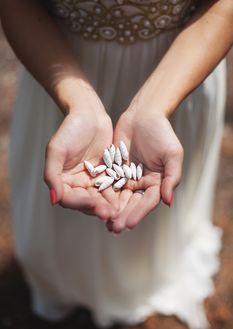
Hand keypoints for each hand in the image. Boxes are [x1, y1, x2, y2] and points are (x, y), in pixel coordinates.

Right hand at [44, 95, 119, 220]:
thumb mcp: (56, 150)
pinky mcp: (108, 174)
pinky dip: (118, 194)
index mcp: (63, 180)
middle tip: (111, 214)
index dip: (81, 204)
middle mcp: (77, 183)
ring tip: (119, 211)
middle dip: (98, 208)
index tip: (93, 205)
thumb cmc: (69, 129)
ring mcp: (93, 180)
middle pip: (87, 201)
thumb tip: (54, 200)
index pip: (70, 199)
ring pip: (101, 197)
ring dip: (109, 205)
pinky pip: (113, 187)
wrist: (89, 114)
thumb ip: (52, 175)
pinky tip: (126, 199)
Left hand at [107, 108, 183, 232]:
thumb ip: (171, 178)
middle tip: (113, 228)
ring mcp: (127, 176)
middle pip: (132, 203)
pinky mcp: (114, 169)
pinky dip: (103, 195)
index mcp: (157, 182)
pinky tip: (95, 204)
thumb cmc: (162, 132)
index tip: (129, 224)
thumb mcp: (172, 154)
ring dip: (112, 210)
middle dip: (123, 215)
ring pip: (119, 197)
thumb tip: (168, 201)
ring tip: (104, 223)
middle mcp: (142, 182)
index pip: (147, 201)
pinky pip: (108, 183)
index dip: (139, 213)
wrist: (143, 114)